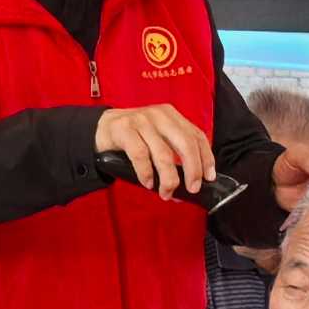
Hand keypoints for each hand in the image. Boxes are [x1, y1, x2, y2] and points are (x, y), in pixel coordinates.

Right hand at [94, 104, 215, 199]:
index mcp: (172, 115)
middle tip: (192, 188)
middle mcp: (159, 115)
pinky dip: (146, 173)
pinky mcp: (124, 130)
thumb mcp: (157, 137)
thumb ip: (173, 150)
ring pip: (163, 153)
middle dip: (193, 169)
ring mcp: (141, 121)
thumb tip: (190, 180)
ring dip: (168, 178)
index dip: (206, 157)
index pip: (196, 135)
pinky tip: (148, 183)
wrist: (100, 128)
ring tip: (167, 193)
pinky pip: (140, 155)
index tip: (209, 177)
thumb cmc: (132, 138)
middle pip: (185, 143)